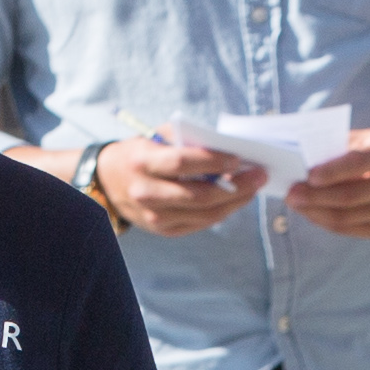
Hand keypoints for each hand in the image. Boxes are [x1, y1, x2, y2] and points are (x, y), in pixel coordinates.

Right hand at [94, 131, 264, 233]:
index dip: (211, 162)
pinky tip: (237, 199)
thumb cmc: (143, 153)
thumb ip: (187, 140)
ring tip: (254, 187)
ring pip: (203, 214)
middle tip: (259, 175)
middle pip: (197, 195)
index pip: (180, 163)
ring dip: (235, 202)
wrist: (110, 182)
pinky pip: (200, 224)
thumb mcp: (157, 138)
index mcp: (141, 162)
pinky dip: (222, 211)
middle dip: (234, 186)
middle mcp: (145, 193)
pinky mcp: (163, 231)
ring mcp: (153, 217)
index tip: (237, 158)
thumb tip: (229, 149)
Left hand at [284, 129, 369, 237]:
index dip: (333, 171)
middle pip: (349, 196)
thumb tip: (301, 161)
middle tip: (290, 193)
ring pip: (345, 217)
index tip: (308, 175)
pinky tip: (310, 212)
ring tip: (295, 203)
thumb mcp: (367, 139)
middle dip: (315, 196)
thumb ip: (339, 147)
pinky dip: (324, 221)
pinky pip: (348, 228)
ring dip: (314, 211)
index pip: (359, 163)